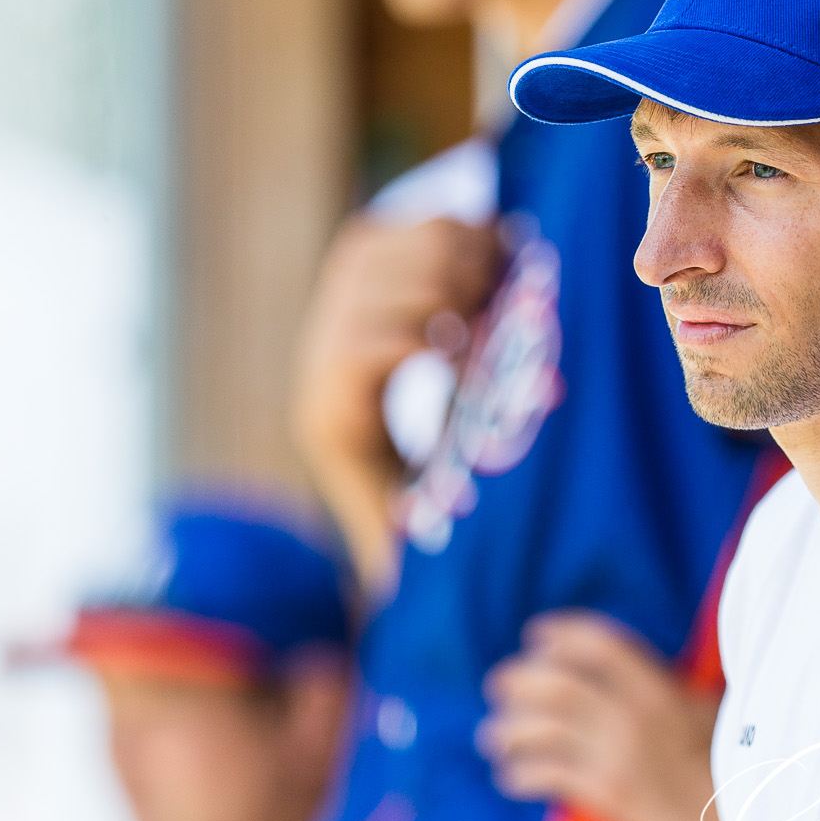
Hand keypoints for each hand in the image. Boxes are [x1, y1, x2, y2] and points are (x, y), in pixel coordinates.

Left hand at [290, 215, 497, 593]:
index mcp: (332, 412)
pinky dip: (453, 234)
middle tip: (495, 310)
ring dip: (453, 256)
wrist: (375, 452)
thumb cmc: (411, 507)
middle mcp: (322, 351)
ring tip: (497, 286)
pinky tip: (491, 264)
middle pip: (375, 285)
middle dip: (443, 288)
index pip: (357, 353)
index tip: (464, 351)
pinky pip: (403, 227)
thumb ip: (416, 552)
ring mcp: (338, 302)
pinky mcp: (360, 268)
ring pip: (387, 246)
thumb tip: (418, 592)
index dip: (409, 341)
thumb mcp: (412, 534)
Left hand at [479, 612, 723, 820]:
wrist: (742, 820)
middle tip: (499, 684)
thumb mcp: (705, 710)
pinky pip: (547, 776)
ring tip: (494, 734)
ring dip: (509, 729)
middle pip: (557, 684)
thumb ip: (665, 688)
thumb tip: (627, 673)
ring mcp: (616, 756)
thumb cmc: (731, 762)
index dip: (561, 634)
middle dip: (519, 680)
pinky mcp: (607, 796)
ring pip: (542, 730)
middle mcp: (633, 715)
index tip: (537, 634)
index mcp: (660, 687)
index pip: (599, 643)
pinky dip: (519, 773)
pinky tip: (510, 775)